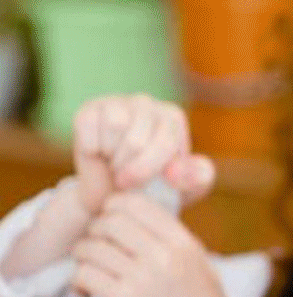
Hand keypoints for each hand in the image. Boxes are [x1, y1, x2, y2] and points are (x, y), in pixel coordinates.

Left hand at [70, 192, 243, 296]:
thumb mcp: (201, 268)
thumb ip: (174, 244)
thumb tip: (139, 222)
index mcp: (186, 243)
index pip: (137, 203)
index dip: (114, 207)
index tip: (109, 221)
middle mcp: (166, 255)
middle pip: (110, 221)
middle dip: (94, 232)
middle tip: (94, 247)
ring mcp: (146, 278)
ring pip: (93, 248)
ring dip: (83, 257)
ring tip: (89, 270)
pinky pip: (87, 276)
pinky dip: (79, 281)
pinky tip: (85, 291)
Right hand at [72, 94, 214, 215]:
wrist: (111, 193)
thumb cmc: (153, 189)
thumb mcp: (186, 190)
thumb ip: (199, 177)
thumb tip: (178, 169)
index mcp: (172, 117)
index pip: (166, 143)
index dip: (149, 171)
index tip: (144, 183)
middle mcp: (146, 104)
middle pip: (137, 139)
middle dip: (129, 168)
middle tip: (125, 176)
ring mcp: (116, 102)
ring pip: (115, 126)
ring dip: (112, 157)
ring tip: (114, 164)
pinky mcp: (89, 109)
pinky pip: (89, 128)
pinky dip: (91, 149)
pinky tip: (97, 153)